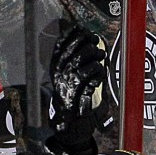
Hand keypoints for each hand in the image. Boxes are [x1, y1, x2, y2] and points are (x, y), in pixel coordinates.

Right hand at [49, 25, 112, 140]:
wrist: (69, 125)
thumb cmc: (73, 98)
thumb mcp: (70, 76)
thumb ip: (75, 59)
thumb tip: (86, 38)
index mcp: (55, 68)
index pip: (59, 45)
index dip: (72, 35)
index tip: (83, 30)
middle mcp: (58, 76)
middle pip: (72, 53)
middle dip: (87, 45)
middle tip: (96, 45)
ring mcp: (67, 87)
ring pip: (82, 66)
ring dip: (95, 60)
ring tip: (101, 58)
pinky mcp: (76, 98)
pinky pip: (89, 80)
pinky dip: (98, 74)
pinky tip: (100, 74)